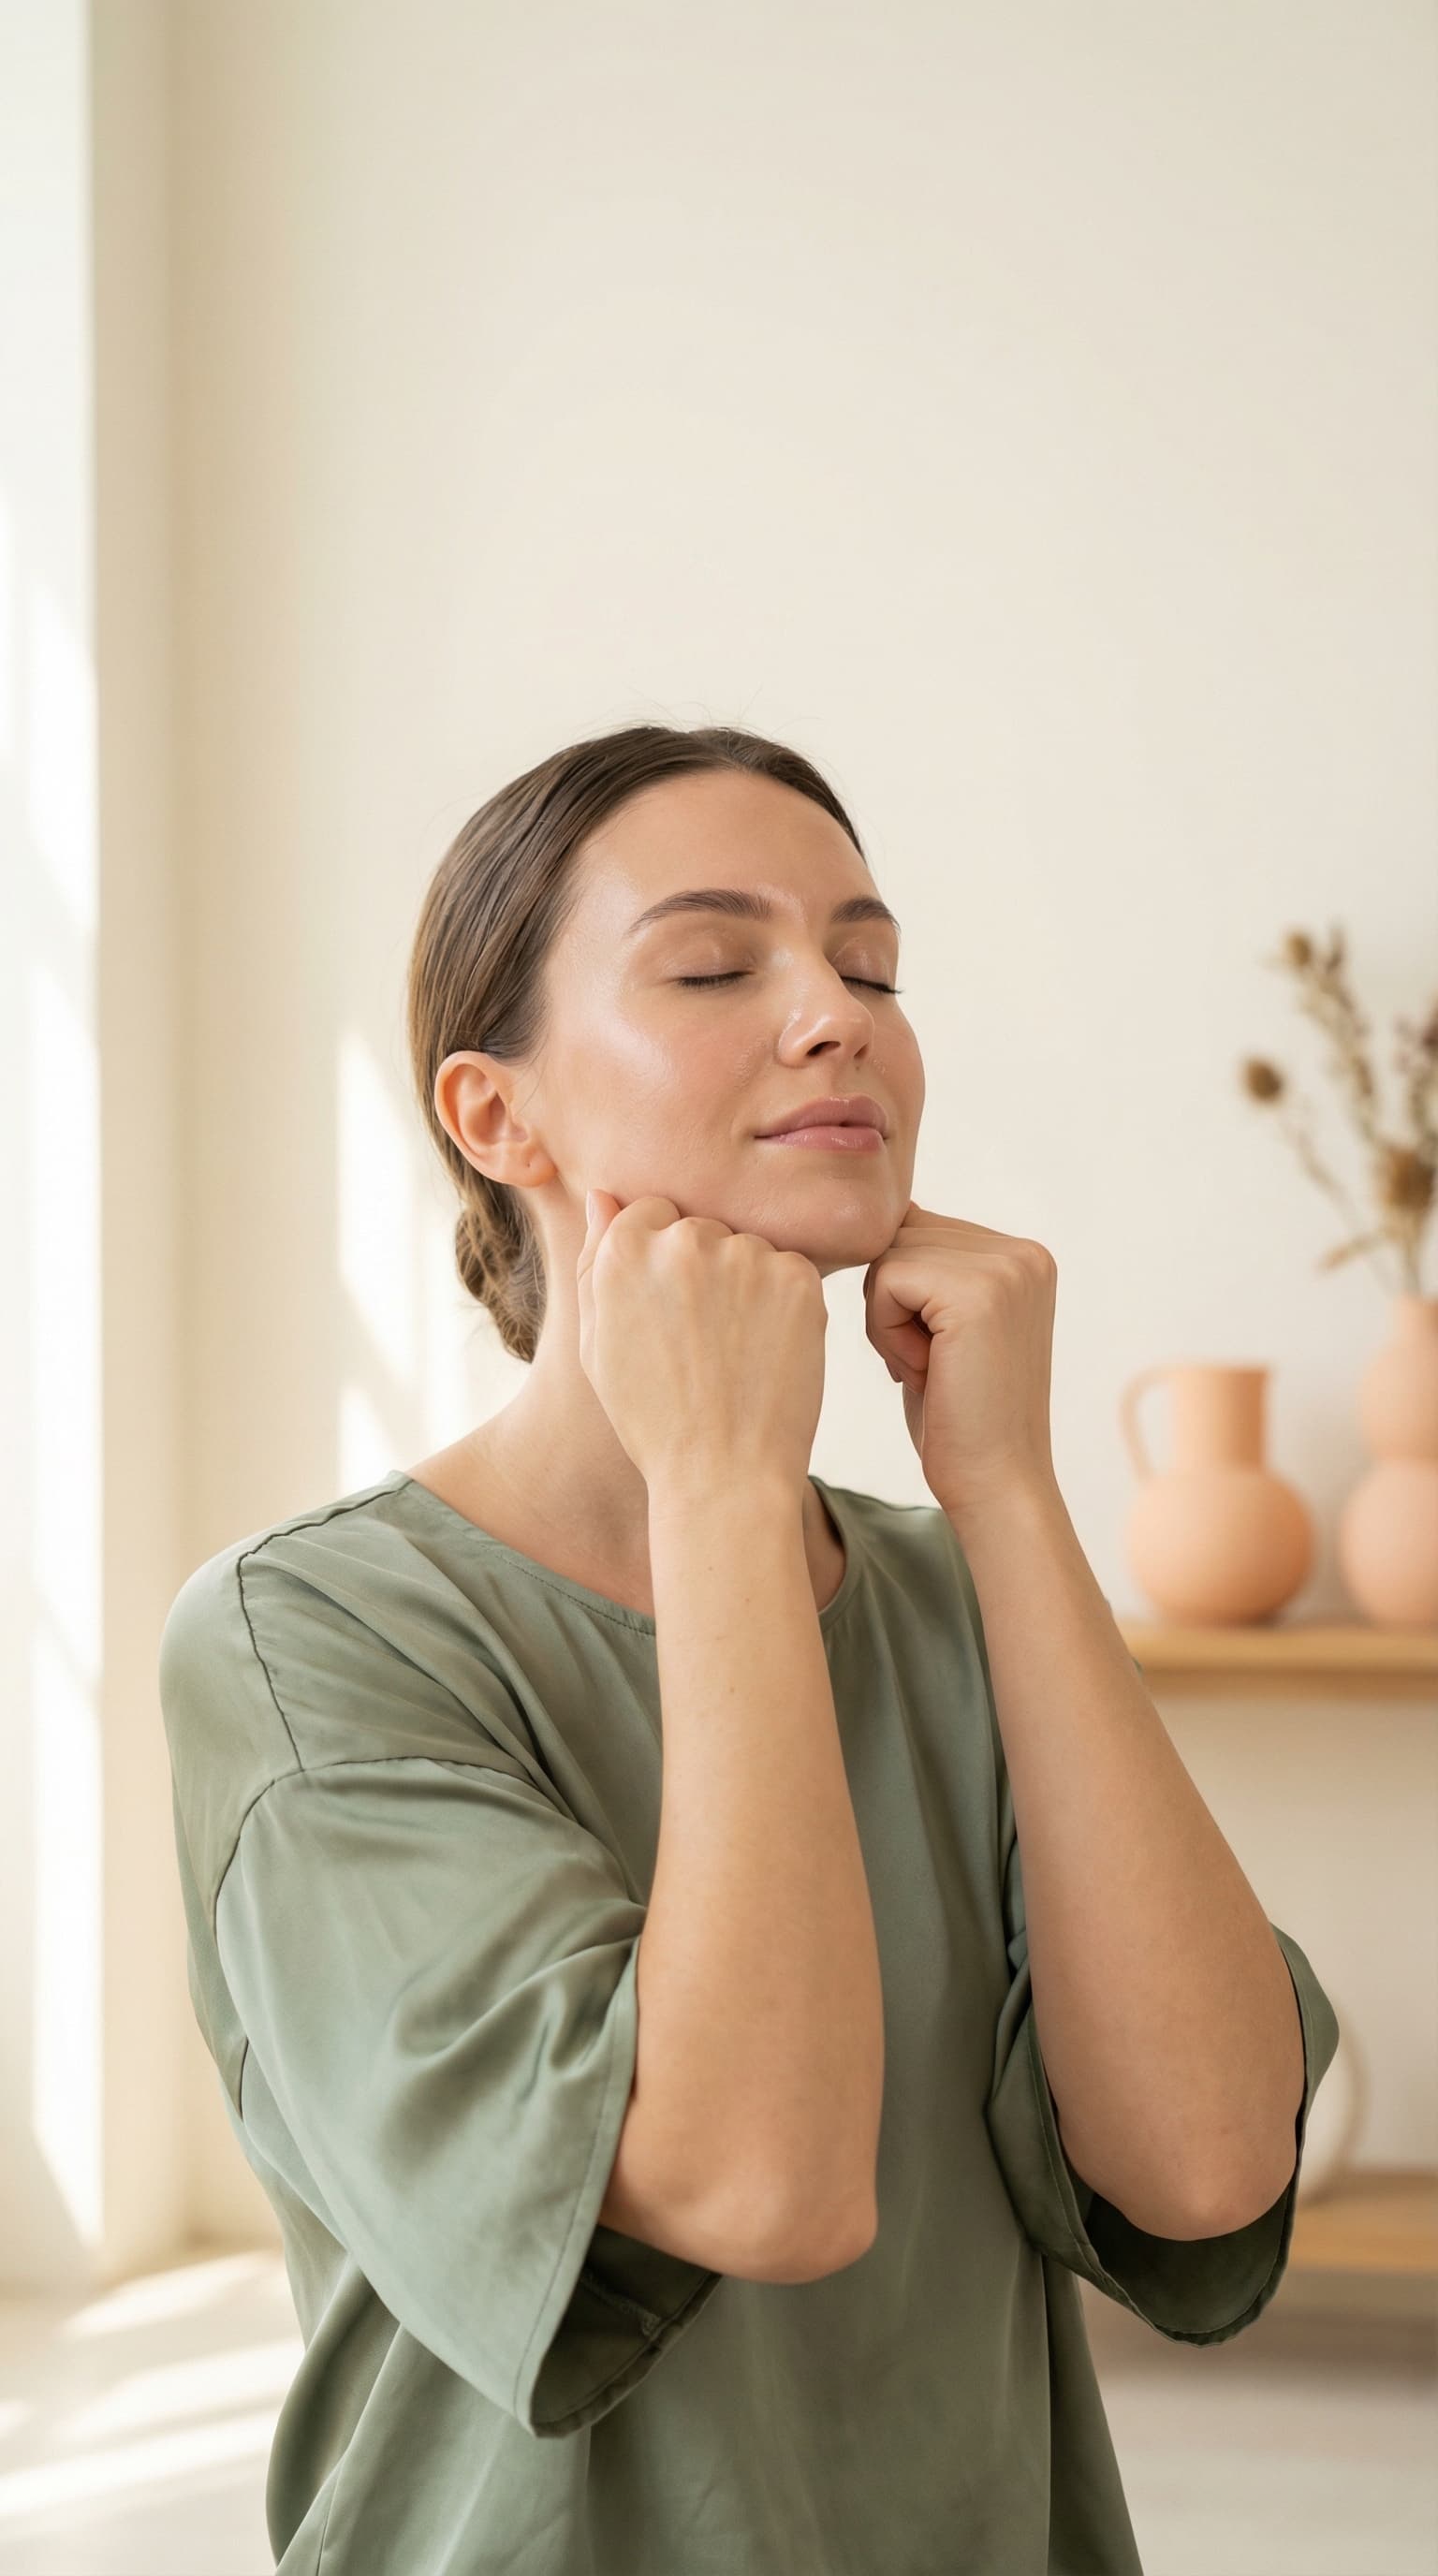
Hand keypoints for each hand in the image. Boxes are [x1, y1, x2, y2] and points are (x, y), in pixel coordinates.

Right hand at [576, 1189, 827, 1496]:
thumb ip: (595, 1262)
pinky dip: (785, 1304)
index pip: (651, 1213)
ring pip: (748, 1248)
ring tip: (734, 1353)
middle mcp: (684, 1239)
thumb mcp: (597, 1343)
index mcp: (624, 1249)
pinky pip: (790, 1270)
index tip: (668, 1314)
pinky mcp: (797, 1277)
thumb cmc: (652, 1417)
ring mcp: (745, 1255)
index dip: (660, 1266)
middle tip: (702, 1342)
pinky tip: (766, 1352)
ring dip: (746, 1284)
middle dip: (703, 1270)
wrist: (721, 1474)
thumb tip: (603, 1195)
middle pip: (701, 1227)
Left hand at [863, 1199, 1059, 1521]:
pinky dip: (885, 1332)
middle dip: (893, 1306)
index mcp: (1024, 1257)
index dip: (904, 1296)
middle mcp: (1025, 1253)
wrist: (995, 1483)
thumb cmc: (960, 1418)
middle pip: (900, 1237)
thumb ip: (933, 1267)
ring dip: (887, 1321)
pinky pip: (885, 1281)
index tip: (939, 1354)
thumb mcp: (947, 1326)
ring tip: (930, 1369)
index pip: (919, 1230)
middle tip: (932, 1366)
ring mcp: (1008, 1269)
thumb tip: (892, 1212)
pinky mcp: (979, 1292)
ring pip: (888, 1258)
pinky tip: (925, 1372)